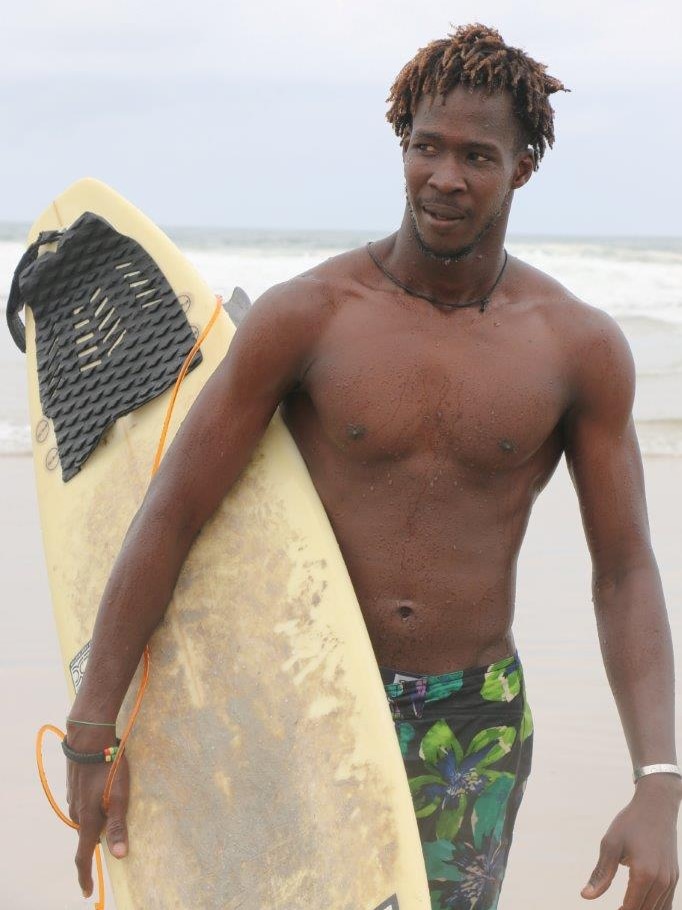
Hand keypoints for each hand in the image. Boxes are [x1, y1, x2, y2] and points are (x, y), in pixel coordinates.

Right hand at [65, 730, 129, 897]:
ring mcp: (73, 798)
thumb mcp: (119, 796)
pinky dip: (94, 805)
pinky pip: (84, 804)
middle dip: (98, 840)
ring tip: (113, 809)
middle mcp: (76, 812)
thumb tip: (121, 855)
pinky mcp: (74, 786)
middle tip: (115, 837)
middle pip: (87, 835)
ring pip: (85, 818)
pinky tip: (104, 793)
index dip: (85, 876)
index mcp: (87, 819)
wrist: (88, 739)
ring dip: (97, 820)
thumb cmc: (108, 767)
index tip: (87, 891)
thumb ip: (118, 826)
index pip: (83, 856)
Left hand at [581, 775, 680, 909]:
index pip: (631, 908)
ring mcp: (670, 880)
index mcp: (644, 874)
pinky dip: (653, 907)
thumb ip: (601, 874)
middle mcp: (661, 881)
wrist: (657, 806)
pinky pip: (666, 902)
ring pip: (657, 909)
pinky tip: (639, 903)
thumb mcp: (610, 844)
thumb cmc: (630, 822)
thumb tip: (586, 896)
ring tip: (623, 906)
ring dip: (641, 909)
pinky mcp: (674, 877)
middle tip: (615, 908)